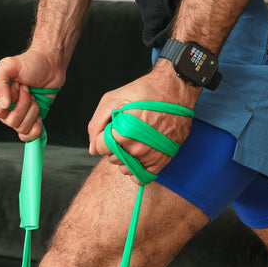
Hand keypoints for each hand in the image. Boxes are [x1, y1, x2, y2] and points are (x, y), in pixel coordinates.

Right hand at [0, 48, 65, 141]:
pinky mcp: (30, 120)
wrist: (50, 65)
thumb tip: (3, 105)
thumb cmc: (30, 63)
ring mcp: (17, 114)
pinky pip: (27, 136)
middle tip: (27, 89)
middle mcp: (3, 107)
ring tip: (34, 97)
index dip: (11, 100)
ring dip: (32, 111)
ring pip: (20, 127)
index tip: (17, 85)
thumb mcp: (9, 65)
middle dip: (24, 104)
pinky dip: (36, 128)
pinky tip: (38, 115)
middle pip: (10, 121)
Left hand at [87, 63, 198, 178]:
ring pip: (126, 168)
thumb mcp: (113, 99)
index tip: (111, 129)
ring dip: (125, 158)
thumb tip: (93, 148)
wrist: (174, 90)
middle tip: (123, 132)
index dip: (103, 137)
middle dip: (113, 147)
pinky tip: (138, 157)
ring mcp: (151, 155)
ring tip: (133, 141)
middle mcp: (138, 147)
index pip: (101, 148)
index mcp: (124, 132)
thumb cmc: (144, 92)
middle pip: (112, 159)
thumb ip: (96, 124)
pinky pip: (143, 176)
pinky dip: (137, 169)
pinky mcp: (163, 159)